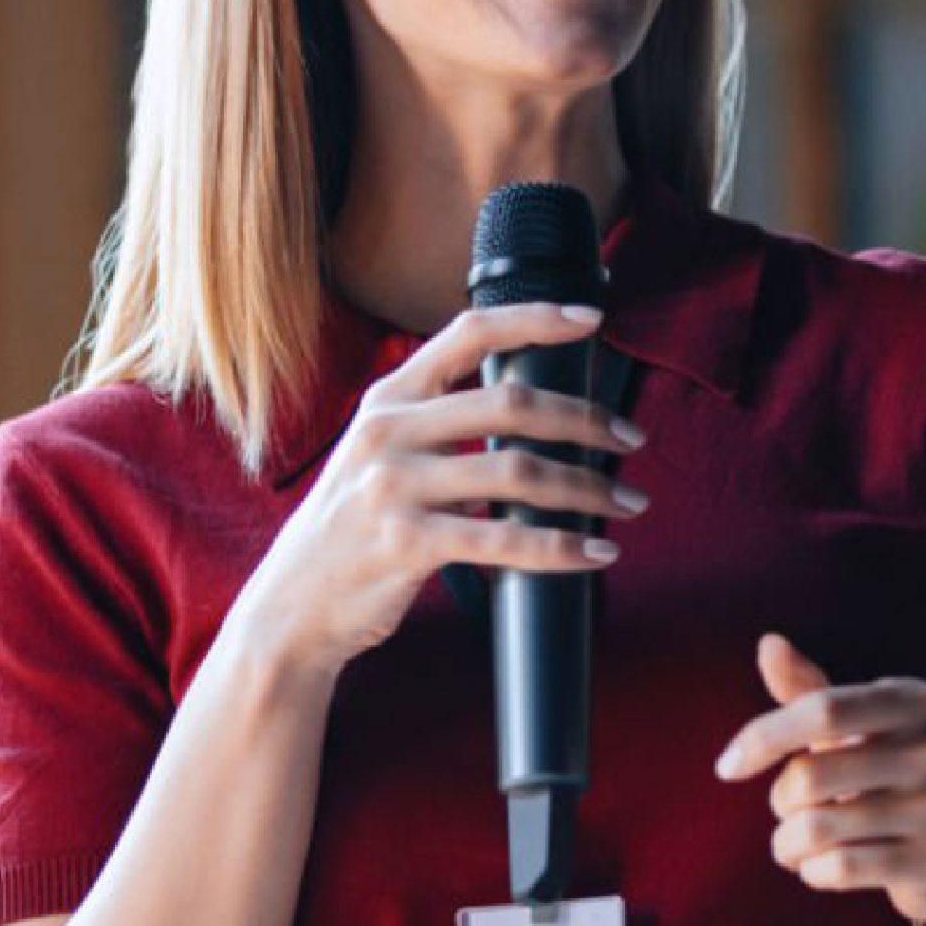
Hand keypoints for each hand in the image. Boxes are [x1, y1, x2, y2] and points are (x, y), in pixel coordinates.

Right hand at [233, 301, 647, 685]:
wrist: (293, 606)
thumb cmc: (355, 529)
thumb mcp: (380, 454)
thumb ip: (439, 424)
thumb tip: (533, 411)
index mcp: (388, 398)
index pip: (469, 332)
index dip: (535, 318)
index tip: (592, 319)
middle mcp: (388, 431)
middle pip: (512, 404)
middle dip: (587, 420)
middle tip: (632, 439)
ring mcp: (394, 486)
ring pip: (519, 472)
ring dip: (589, 488)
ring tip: (628, 503)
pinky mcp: (406, 543)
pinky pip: (504, 540)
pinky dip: (561, 548)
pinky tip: (596, 553)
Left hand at [714, 635, 925, 925]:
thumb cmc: (893, 776)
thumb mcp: (860, 728)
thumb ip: (811, 692)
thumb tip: (768, 643)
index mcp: (916, 700)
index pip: (822, 710)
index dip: (763, 737)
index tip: (727, 768)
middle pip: (810, 776)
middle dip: (780, 800)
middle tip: (790, 809)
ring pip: (816, 828)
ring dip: (786, 843)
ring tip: (794, 844)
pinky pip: (837, 868)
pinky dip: (811, 870)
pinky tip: (819, 867)